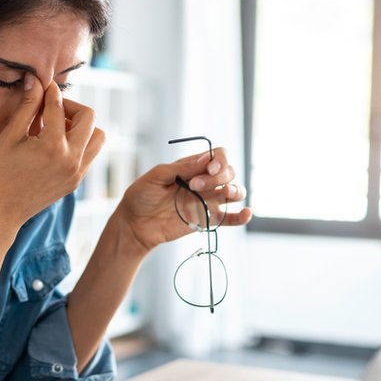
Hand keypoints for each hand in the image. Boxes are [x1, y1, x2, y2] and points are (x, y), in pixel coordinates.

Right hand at [0, 74, 105, 229]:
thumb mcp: (9, 137)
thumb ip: (27, 107)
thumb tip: (35, 80)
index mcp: (53, 146)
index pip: (58, 106)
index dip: (49, 92)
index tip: (43, 85)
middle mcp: (71, 160)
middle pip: (89, 117)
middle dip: (70, 107)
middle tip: (51, 109)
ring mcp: (77, 173)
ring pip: (97, 137)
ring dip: (81, 126)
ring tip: (57, 127)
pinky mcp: (76, 182)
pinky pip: (90, 154)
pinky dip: (79, 143)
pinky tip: (56, 144)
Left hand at [113, 147, 252, 252]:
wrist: (134, 224)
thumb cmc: (141, 196)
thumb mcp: (156, 177)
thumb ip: (180, 168)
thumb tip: (205, 160)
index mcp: (192, 166)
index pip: (218, 156)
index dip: (219, 160)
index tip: (208, 168)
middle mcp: (204, 181)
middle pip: (228, 172)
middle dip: (217, 176)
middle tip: (194, 186)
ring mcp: (207, 200)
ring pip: (234, 191)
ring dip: (235, 190)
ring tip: (225, 193)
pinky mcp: (207, 220)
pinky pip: (230, 218)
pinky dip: (242, 216)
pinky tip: (246, 213)